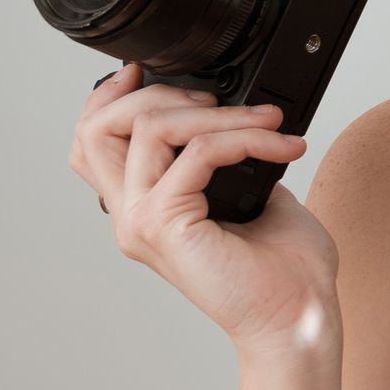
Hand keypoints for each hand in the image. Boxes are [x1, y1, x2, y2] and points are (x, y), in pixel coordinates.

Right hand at [66, 61, 340, 357]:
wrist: (299, 319)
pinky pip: (198, 151)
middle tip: (219, 100)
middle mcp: (131, 217)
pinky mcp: (166, 225)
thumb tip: (232, 117)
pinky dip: (244, 136)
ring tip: (268, 121)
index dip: (106, 98)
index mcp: (143, 210)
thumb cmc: (283, 273)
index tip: (142, 69)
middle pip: (100, 127)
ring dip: (219, 111)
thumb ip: (223, 158)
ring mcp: (141, 222)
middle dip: (160, 91)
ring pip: (150, 128)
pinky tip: (279, 145)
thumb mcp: (248, 194)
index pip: (90, 144)